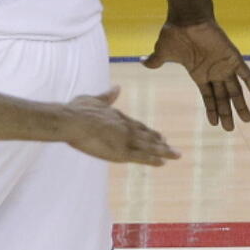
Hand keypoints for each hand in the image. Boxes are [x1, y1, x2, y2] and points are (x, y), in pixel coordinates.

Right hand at [63, 87, 179, 164]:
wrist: (73, 122)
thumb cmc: (78, 110)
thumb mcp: (93, 99)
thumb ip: (107, 96)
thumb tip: (118, 87)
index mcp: (118, 116)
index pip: (137, 125)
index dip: (148, 131)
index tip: (158, 135)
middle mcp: (126, 128)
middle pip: (146, 136)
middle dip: (159, 142)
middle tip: (170, 146)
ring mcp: (125, 140)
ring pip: (149, 147)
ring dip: (164, 151)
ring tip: (176, 155)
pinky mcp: (122, 152)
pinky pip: (142, 157)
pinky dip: (153, 160)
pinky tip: (163, 163)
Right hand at [143, 20, 249, 130]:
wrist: (187, 18)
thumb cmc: (174, 34)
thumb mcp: (162, 51)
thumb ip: (156, 60)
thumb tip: (142, 63)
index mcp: (199, 73)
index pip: (207, 96)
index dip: (211, 110)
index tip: (215, 124)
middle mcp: (214, 72)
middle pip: (222, 97)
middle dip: (226, 113)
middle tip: (230, 129)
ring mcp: (225, 66)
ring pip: (235, 90)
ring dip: (241, 105)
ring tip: (247, 120)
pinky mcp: (233, 58)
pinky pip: (247, 75)